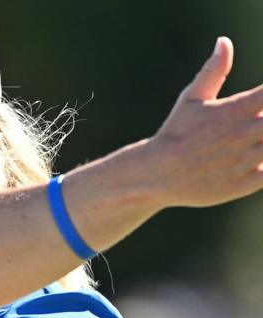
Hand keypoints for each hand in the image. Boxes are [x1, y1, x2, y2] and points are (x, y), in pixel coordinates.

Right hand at [145, 37, 262, 207]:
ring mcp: (245, 160)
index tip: (260, 102)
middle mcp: (243, 134)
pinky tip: (252, 160)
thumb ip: (214, 70)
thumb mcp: (191, 98)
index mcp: (236, 110)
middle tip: (252, 125)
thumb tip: (224, 42)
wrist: (156, 174)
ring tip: (249, 140)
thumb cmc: (175, 133)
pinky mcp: (244, 184)